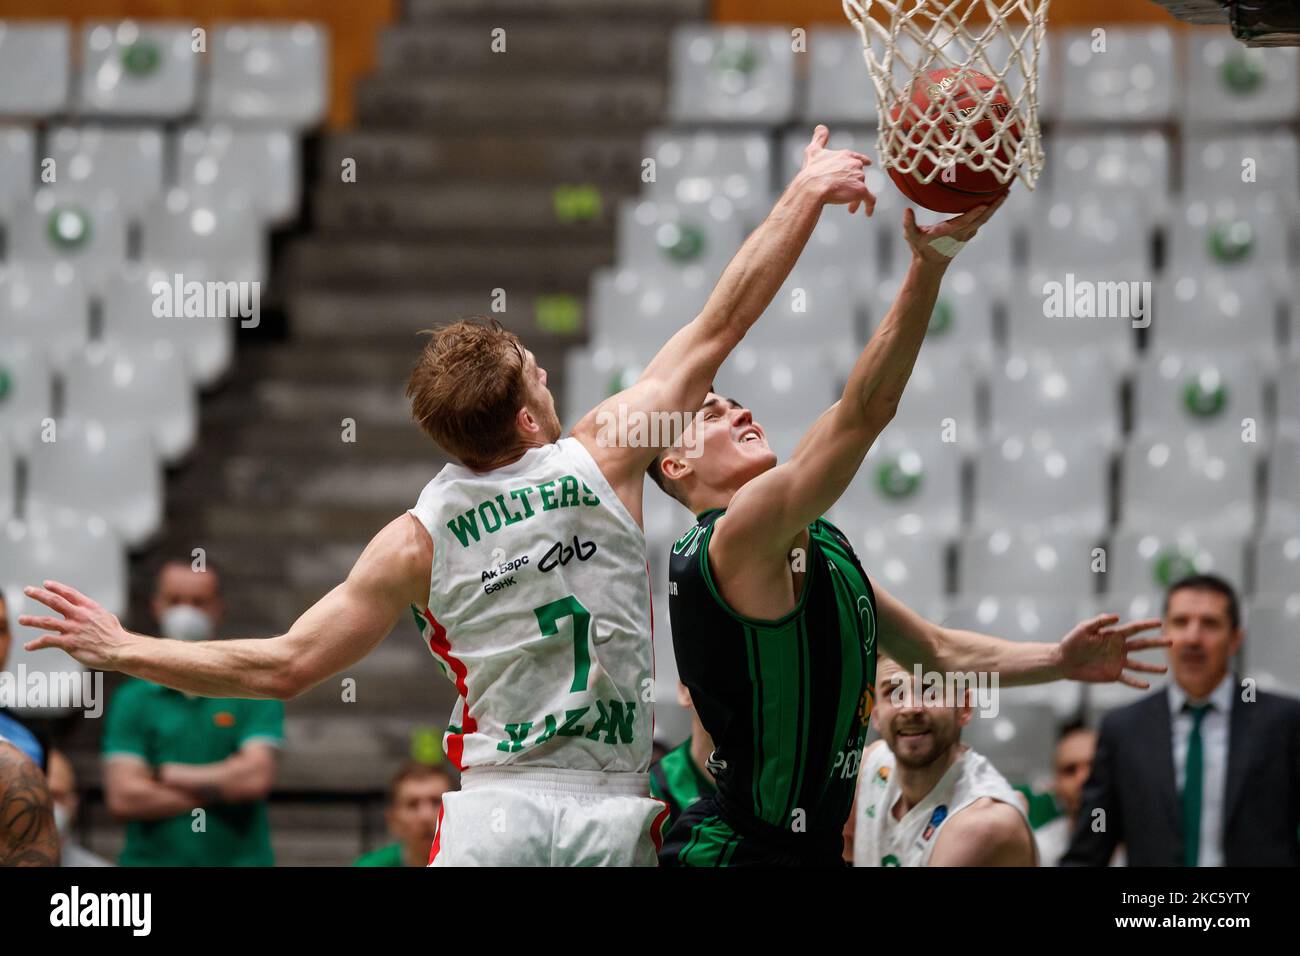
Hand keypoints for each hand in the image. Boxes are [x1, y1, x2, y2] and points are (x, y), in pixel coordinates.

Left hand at [19, 581, 137, 670]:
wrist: (121, 649)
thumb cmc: (117, 636)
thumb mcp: (107, 618)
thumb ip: (94, 615)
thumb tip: (91, 616)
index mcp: (89, 607)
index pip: (69, 593)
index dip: (56, 587)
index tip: (45, 584)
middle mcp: (79, 615)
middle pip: (54, 601)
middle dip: (39, 594)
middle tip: (27, 590)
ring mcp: (73, 628)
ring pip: (46, 620)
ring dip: (31, 620)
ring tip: (20, 619)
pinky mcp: (69, 643)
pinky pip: (47, 641)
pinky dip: (36, 643)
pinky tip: (28, 646)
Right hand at [797, 124, 875, 216]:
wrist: (813, 187)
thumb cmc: (811, 171)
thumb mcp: (814, 152)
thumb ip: (819, 139)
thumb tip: (820, 127)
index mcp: (845, 155)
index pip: (858, 158)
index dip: (862, 161)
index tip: (867, 164)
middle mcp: (854, 164)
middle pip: (859, 176)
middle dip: (853, 185)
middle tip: (845, 196)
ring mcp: (859, 177)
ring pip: (862, 188)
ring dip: (856, 198)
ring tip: (849, 208)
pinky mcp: (861, 190)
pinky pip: (870, 199)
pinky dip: (869, 206)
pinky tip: (868, 213)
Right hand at [903, 193, 1006, 264]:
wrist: (931, 264)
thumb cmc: (921, 248)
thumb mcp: (911, 237)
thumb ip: (908, 224)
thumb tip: (906, 210)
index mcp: (948, 232)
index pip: (963, 222)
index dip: (974, 214)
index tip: (984, 205)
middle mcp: (961, 233)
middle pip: (981, 219)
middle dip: (993, 207)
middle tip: (1005, 193)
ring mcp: (967, 234)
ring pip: (984, 219)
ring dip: (995, 207)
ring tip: (1005, 193)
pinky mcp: (969, 233)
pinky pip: (981, 220)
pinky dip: (989, 211)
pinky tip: (994, 201)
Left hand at [1057, 614, 1169, 686]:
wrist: (1064, 660)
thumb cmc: (1072, 642)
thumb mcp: (1083, 629)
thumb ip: (1099, 622)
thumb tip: (1117, 616)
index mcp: (1113, 635)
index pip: (1134, 628)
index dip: (1146, 625)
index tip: (1160, 622)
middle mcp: (1119, 648)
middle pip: (1142, 645)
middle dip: (1156, 643)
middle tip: (1172, 641)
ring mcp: (1117, 661)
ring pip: (1139, 665)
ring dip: (1152, 667)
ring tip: (1165, 669)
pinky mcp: (1113, 674)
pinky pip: (1128, 679)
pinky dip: (1137, 682)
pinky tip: (1147, 685)